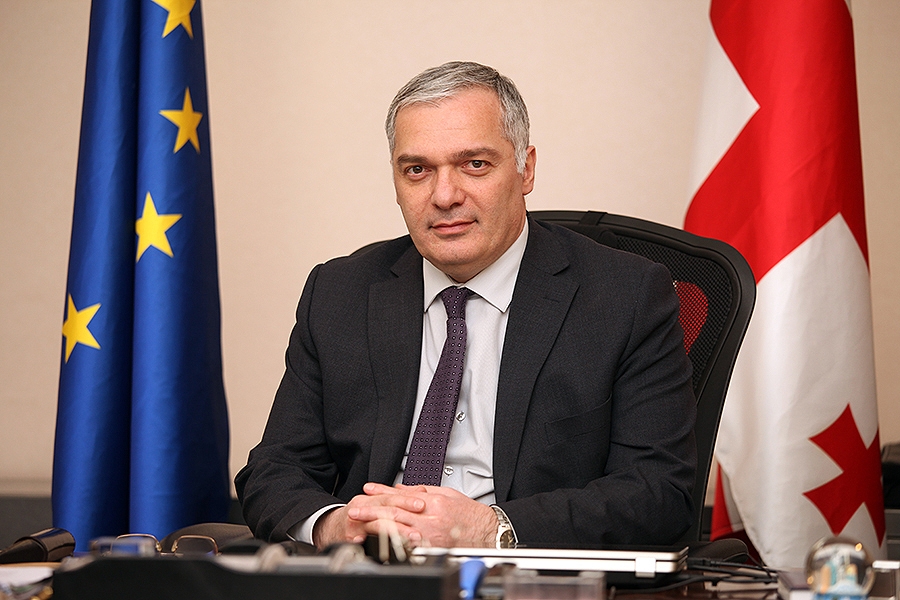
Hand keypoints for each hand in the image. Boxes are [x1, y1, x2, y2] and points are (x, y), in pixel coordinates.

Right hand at [311, 485, 426, 546]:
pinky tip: (381, 548)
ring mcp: (355, 524)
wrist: (328, 526)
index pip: (391, 496)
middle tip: (419, 527)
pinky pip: (360, 542)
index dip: (407, 500)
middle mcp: (362, 509)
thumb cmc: (356, 515)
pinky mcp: (348, 539)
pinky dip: (369, 544)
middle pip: (384, 509)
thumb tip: (421, 491)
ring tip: (409, 539)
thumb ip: (398, 497)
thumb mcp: (375, 502)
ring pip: (375, 526)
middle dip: (404, 517)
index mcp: (370, 499)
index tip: (422, 504)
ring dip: (394, 532)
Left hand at [351, 483, 498, 547]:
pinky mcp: (432, 549)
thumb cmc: (471, 515)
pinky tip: (379, 543)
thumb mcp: (448, 494)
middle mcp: (430, 518)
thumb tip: (402, 488)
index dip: (381, 493)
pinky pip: (408, 546)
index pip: (402, 495)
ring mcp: (430, 536)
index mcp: (434, 502)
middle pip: (395, 513)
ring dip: (377, 527)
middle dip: (372, 511)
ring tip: (360, 526)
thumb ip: (423, 491)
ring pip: (398, 530)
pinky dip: (392, 543)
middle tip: (354, 510)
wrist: (489, 533)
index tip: (366, 492)